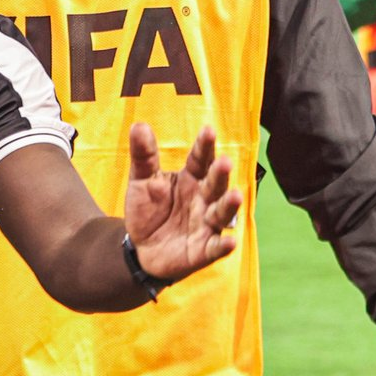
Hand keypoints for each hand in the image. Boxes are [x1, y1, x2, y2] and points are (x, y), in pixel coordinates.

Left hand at [123, 123, 242, 282]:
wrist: (140, 248)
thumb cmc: (148, 210)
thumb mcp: (142, 181)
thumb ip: (144, 156)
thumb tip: (139, 125)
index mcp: (191, 178)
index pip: (200, 160)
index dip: (204, 147)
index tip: (208, 131)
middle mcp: (203, 199)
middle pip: (214, 184)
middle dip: (220, 174)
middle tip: (224, 162)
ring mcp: (206, 224)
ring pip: (221, 213)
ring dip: (229, 205)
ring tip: (236, 195)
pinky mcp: (204, 250)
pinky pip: (216, 248)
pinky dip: (224, 245)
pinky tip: (230, 242)